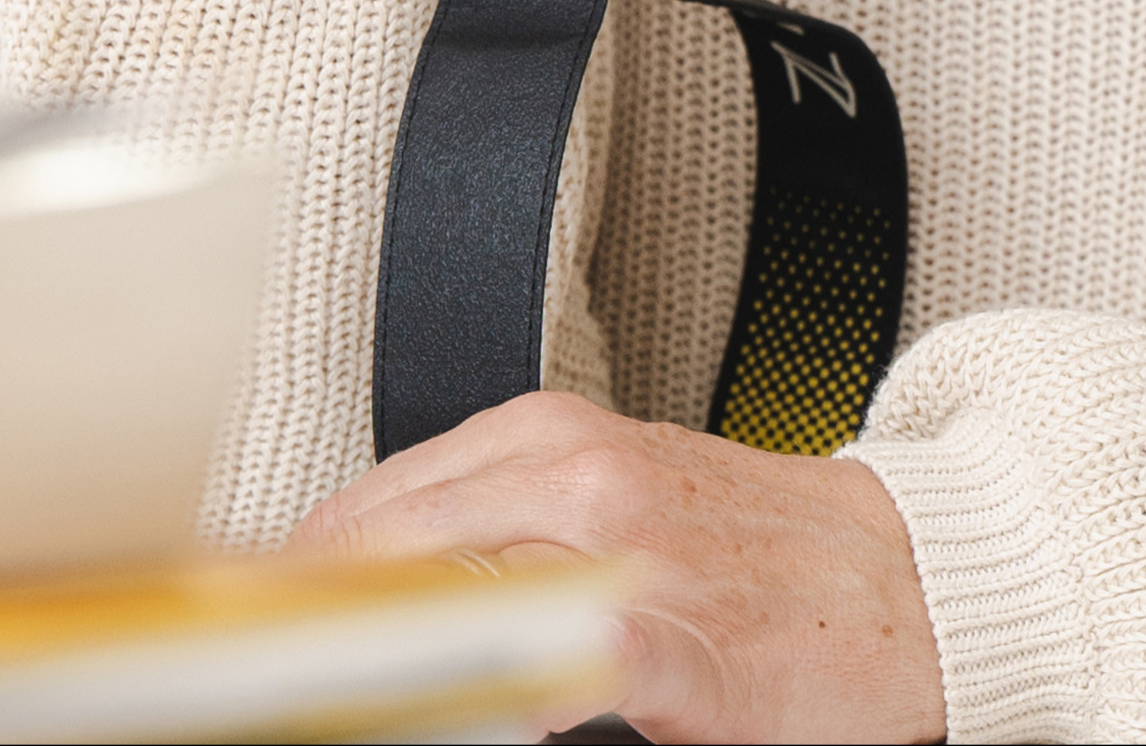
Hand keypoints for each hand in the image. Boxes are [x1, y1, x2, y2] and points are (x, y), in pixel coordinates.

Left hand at [292, 392, 941, 743]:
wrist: (914, 579)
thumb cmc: (753, 556)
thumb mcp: (605, 503)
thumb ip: (486, 529)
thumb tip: (350, 590)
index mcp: (547, 440)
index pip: (364, 512)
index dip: (286, 586)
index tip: (230, 635)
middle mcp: (577, 479)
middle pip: (382, 549)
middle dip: (308, 622)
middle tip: (251, 673)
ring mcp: (631, 559)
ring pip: (453, 590)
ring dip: (379, 649)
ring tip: (317, 691)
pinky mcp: (684, 647)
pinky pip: (570, 661)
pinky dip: (508, 684)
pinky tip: (468, 706)